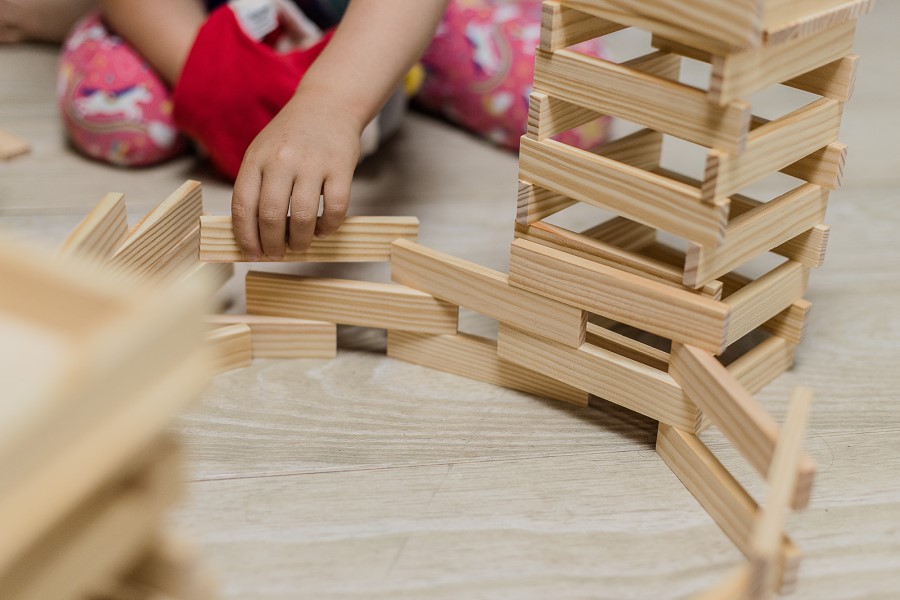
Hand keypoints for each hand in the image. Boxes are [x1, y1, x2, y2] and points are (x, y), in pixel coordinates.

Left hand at [232, 91, 362, 259]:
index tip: (252, 253)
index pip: (244, 206)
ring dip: (300, 241)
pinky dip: (329, 227)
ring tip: (299, 245)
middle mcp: (282, 160)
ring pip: (303, 217)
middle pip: (271, 216)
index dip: (246, 236)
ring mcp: (313, 163)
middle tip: (276, 254)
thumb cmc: (291, 137)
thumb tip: (252, 235)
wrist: (327, 105)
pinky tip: (323, 229)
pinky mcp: (340, 167)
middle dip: (272, 245)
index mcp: (257, 158)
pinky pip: (335, 209)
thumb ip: (255, 187)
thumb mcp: (262, 153)